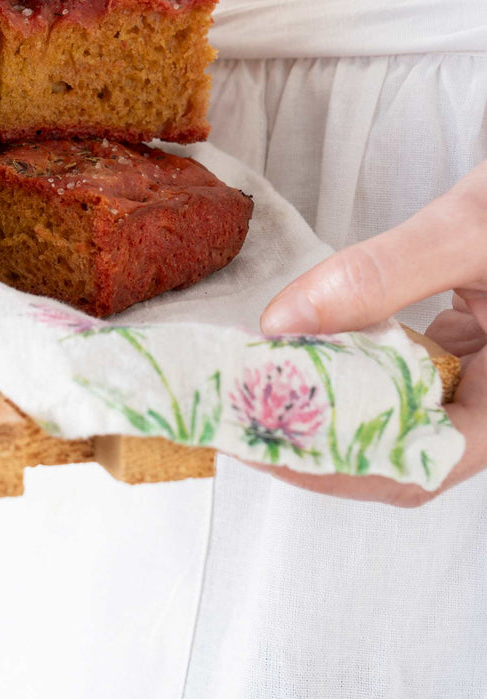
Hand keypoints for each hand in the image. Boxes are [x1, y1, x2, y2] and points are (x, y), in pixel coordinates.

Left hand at [251, 161, 486, 505]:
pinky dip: (352, 363)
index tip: (260, 440)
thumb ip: (382, 274)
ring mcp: (483, 381)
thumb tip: (284, 320)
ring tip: (254, 385)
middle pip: (397, 450)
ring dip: (327, 401)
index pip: (415, 465)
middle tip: (236, 414)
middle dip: (314, 438)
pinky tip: (307, 345)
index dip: (332, 464)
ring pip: (396, 413)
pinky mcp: (470, 351)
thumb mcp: (471, 232)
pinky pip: (404, 373)